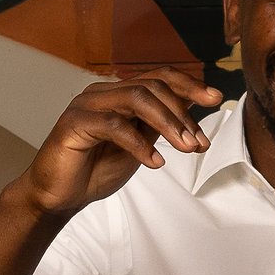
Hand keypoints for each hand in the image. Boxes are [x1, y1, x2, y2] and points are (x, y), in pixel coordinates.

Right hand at [18, 71, 222, 220]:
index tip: (216, 98)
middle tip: (199, 143)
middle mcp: (102, 92)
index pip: (158, 78)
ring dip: (168, 123)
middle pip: (152, 86)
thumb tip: (190, 111)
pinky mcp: (74, 123)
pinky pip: (114, 125)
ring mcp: (87, 104)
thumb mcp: (138, 146)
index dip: (189, 85)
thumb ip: (157, 127)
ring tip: (185, 148)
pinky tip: (154, 162)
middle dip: (182, 114)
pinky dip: (139, 144)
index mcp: (118, 94)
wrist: (59, 196)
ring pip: (136, 98)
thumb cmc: (95, 171)